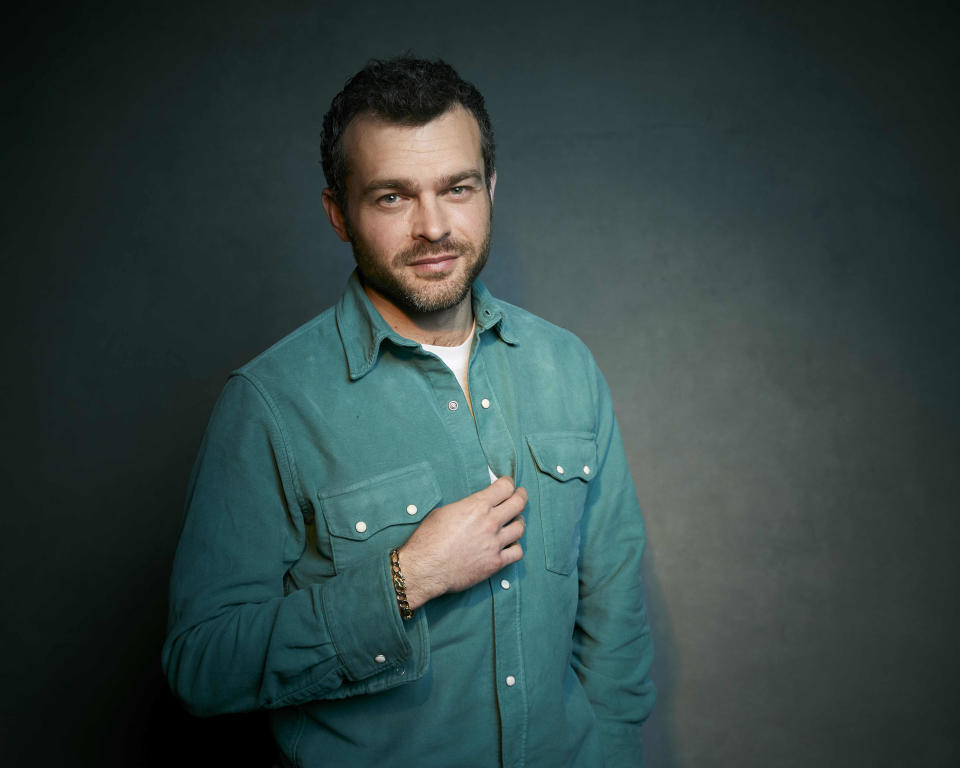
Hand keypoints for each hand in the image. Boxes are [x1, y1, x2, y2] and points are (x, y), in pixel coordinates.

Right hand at [397, 476, 526, 608]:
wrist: (426, 567)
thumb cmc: (429, 539)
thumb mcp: (444, 512)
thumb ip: (465, 507)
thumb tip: (473, 507)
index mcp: (477, 506)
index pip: (505, 487)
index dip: (508, 483)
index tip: (508, 484)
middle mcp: (490, 522)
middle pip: (518, 503)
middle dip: (521, 496)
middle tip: (520, 495)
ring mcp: (495, 543)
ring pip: (520, 528)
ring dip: (518, 522)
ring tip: (515, 521)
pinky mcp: (495, 563)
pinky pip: (517, 552)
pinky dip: (515, 547)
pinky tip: (510, 545)